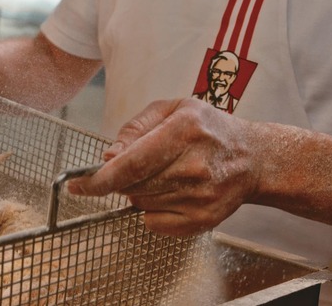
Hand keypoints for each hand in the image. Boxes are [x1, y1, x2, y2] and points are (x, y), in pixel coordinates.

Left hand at [67, 98, 259, 235]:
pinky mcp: (203, 220)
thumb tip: (108, 157)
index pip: (131, 163)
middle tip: (136, 167)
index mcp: (185, 130)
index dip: (99, 179)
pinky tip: (172, 193)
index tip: (77, 185)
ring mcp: (200, 196)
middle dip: (122, 180)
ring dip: (140, 192)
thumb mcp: (173, 109)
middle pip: (132, 186)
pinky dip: (152, 211)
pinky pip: (154, 223)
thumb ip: (136, 127)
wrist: (254, 159)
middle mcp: (194, 165)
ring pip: (141, 204)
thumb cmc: (208, 129)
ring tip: (164, 174)